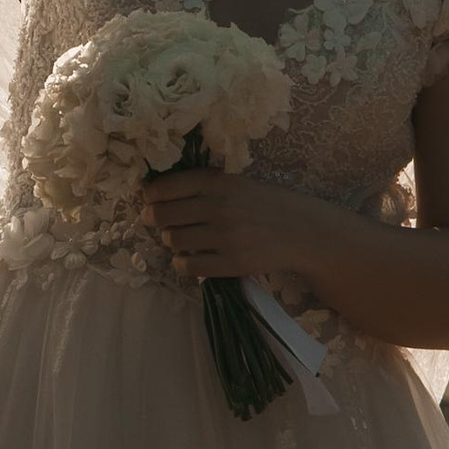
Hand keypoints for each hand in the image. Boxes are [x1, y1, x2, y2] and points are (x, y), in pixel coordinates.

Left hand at [137, 165, 317, 285]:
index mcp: (218, 182)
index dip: (149, 194)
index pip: (165, 187)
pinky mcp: (231, 264)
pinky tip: (189, 257)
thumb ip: (200, 186)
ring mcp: (225, 237)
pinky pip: (188, 266)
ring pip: (173, 241)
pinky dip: (181, 263)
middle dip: (152, 218)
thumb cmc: (262, 203)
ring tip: (182, 237)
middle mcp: (219, 207)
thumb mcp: (235, 183)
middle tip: (156, 220)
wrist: (302, 230)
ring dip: (171, 240)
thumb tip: (151, 193)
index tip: (147, 198)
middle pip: (162, 216)